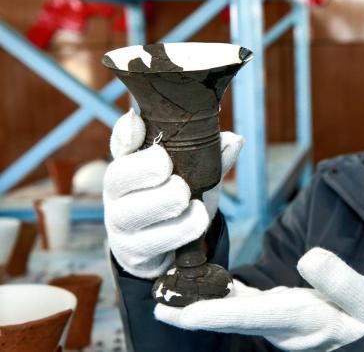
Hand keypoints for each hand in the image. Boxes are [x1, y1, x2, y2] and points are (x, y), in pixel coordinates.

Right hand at [103, 109, 242, 278]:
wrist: (170, 251)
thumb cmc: (179, 203)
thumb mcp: (197, 178)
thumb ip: (211, 159)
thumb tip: (234, 140)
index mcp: (131, 165)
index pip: (120, 143)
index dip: (126, 132)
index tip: (139, 122)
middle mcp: (118, 192)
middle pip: (118, 176)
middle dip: (148, 170)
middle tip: (179, 176)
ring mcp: (121, 224)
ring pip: (131, 213)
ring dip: (167, 204)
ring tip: (195, 204)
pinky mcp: (133, 252)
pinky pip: (149, 243)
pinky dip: (178, 231)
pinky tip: (196, 222)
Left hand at [155, 247, 363, 350]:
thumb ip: (340, 280)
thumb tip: (309, 258)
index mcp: (301, 318)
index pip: (249, 316)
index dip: (211, 314)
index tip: (178, 313)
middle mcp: (283, 326)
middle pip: (230, 319)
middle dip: (193, 313)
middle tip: (157, 305)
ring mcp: (282, 324)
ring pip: (235, 314)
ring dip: (204, 304)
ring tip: (173, 291)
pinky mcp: (285, 316)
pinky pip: (248, 307)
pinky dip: (227, 295)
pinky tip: (215, 283)